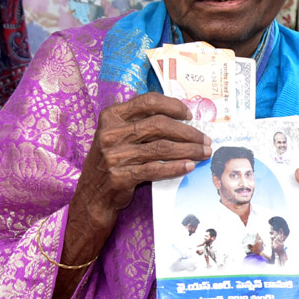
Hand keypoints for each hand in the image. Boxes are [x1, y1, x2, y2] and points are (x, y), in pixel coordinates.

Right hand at [73, 92, 210, 221]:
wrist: (92, 197)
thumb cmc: (114, 162)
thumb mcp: (119, 137)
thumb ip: (142, 125)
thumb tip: (184, 120)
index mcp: (111, 117)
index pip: (147, 102)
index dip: (172, 105)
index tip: (189, 114)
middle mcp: (110, 133)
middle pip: (159, 125)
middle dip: (188, 132)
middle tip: (206, 139)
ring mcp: (113, 156)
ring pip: (161, 148)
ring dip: (189, 150)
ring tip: (204, 153)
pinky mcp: (119, 177)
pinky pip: (155, 169)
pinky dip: (176, 167)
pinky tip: (189, 166)